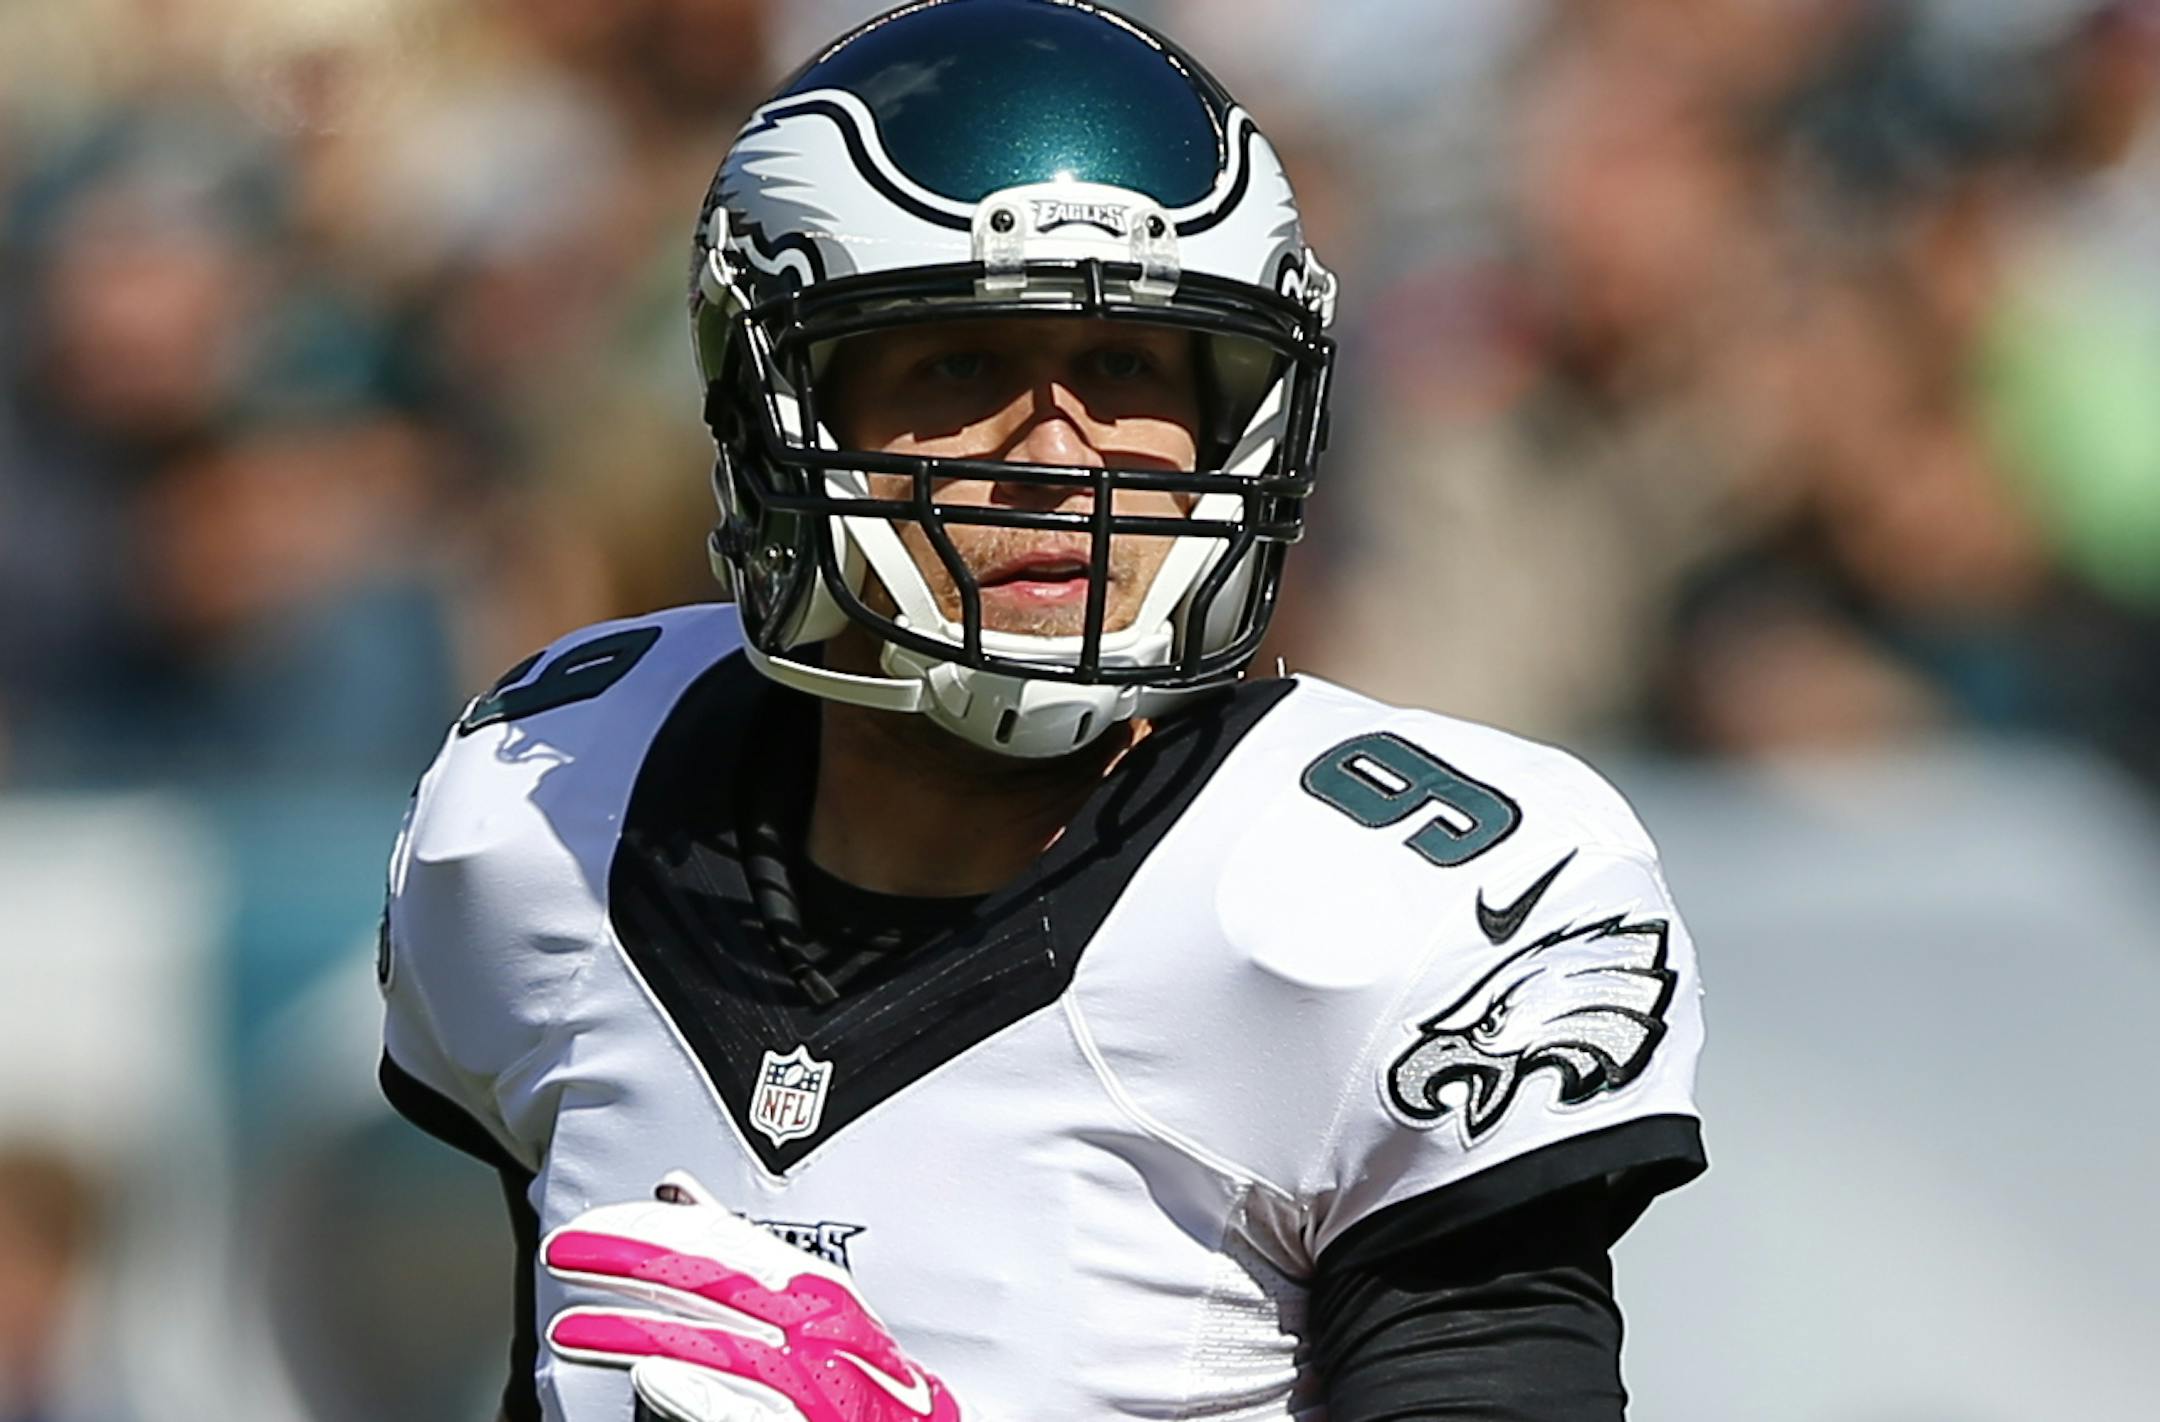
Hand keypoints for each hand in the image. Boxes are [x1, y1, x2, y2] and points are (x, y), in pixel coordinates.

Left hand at [543, 1172, 966, 1421]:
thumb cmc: (855, 1373)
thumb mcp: (804, 1298)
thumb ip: (737, 1247)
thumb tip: (674, 1189)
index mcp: (813, 1287)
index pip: (726, 1241)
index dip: (651, 1229)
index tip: (593, 1226)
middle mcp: (818, 1324)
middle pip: (716, 1278)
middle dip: (631, 1261)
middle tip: (565, 1254)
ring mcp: (816, 1377)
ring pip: (718, 1341)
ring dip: (637, 1332)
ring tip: (573, 1331)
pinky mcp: (808, 1416)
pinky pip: (748, 1401)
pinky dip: (698, 1389)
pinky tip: (650, 1377)